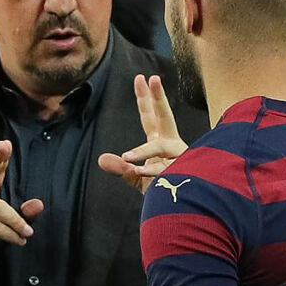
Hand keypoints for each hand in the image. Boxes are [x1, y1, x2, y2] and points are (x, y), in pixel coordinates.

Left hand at [98, 74, 188, 193]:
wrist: (178, 208)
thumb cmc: (160, 190)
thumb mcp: (135, 178)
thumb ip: (121, 169)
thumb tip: (102, 159)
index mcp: (160, 141)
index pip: (150, 116)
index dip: (145, 98)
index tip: (141, 77)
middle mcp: (171, 144)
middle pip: (165, 116)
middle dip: (159, 98)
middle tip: (153, 78)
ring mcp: (179, 156)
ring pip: (160, 146)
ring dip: (142, 151)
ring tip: (127, 158)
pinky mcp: (184, 170)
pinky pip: (164, 168)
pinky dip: (151, 171)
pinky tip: (140, 172)